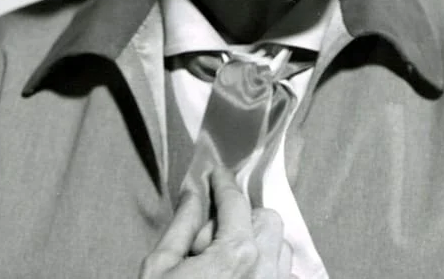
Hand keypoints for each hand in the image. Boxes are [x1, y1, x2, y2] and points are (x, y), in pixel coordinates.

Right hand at [139, 165, 292, 277]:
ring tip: (221, 265)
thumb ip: (182, 224)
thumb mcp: (160, 267)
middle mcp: (265, 274)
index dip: (223, 183)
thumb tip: (194, 193)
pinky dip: (265, 270)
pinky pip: (283, 277)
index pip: (235, 202)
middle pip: (267, 220)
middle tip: (208, 239)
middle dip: (242, 218)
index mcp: (236, 256)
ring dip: (257, 244)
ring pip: (281, 249)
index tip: (215, 174)